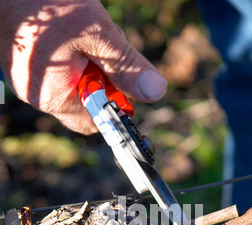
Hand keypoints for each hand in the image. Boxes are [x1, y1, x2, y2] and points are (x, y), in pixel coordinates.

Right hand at [0, 0, 166, 133]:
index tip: (123, 77)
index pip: (97, 121)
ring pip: (78, 83)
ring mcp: (32, 81)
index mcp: (55, 98)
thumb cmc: (44, 6)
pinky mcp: (29, 66)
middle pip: (89, 102)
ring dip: (91, 60)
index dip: (116, 102)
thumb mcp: (96, 34)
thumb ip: (125, 66)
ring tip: (83, 33)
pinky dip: (75, 54)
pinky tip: (71, 33)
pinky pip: (63, 70)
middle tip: (101, 46)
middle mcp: (40, 96)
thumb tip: (155, 91)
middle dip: (104, 76)